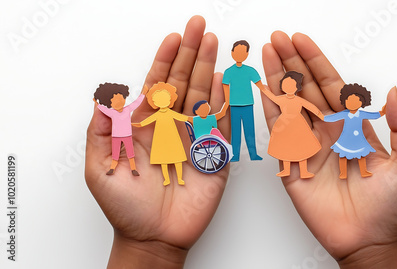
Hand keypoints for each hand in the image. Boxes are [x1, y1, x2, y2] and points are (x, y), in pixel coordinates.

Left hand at [85, 16, 227, 267]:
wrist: (152, 237)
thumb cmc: (125, 207)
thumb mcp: (100, 167)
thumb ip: (101, 131)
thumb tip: (104, 97)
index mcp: (148, 127)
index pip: (158, 85)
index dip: (165, 60)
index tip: (173, 37)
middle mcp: (173, 128)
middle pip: (183, 83)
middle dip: (191, 54)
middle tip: (199, 28)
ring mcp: (195, 140)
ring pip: (203, 98)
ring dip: (209, 70)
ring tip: (214, 44)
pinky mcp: (215, 157)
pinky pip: (221, 126)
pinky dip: (224, 104)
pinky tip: (225, 82)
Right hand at [261, 32, 396, 267]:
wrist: (369, 240)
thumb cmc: (391, 206)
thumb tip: (393, 91)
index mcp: (353, 127)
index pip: (331, 86)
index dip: (316, 62)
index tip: (301, 41)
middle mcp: (328, 132)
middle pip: (305, 90)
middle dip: (291, 63)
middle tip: (277, 39)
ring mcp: (308, 147)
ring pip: (289, 106)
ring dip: (277, 80)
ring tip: (265, 55)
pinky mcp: (292, 166)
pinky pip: (279, 135)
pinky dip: (269, 112)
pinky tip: (261, 91)